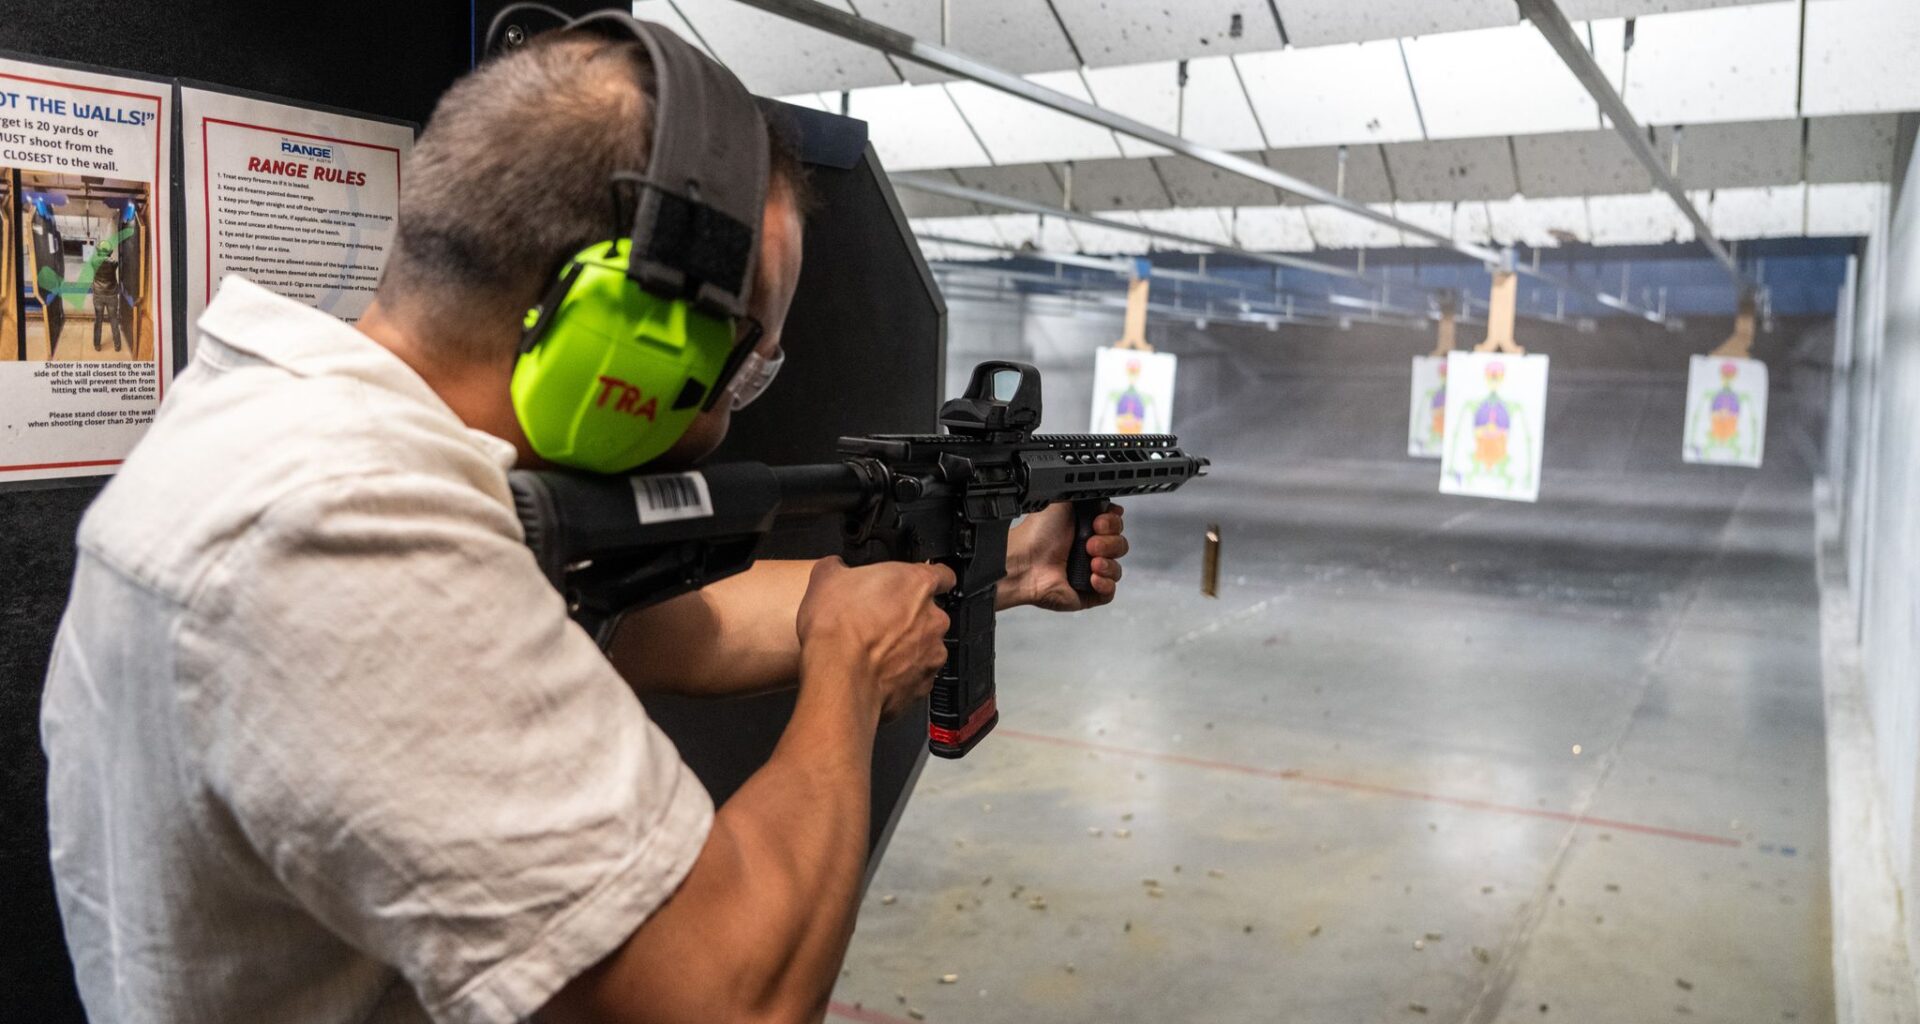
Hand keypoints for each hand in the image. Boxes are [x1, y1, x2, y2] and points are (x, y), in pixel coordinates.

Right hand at [796, 558, 954, 720]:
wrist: (838, 677)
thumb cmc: (837, 629)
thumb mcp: (825, 578)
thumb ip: (840, 567)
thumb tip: (836, 567)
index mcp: (917, 584)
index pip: (943, 574)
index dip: (928, 580)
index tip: (914, 586)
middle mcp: (933, 618)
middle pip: (931, 613)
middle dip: (909, 617)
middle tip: (878, 621)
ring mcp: (931, 653)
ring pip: (925, 646)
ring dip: (906, 647)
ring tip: (875, 650)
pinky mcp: (923, 684)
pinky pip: (917, 675)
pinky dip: (901, 674)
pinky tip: (876, 672)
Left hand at [1001, 502, 1128, 611]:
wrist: (1024, 561)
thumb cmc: (1036, 535)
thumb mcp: (1063, 503)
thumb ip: (1086, 498)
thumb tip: (1104, 499)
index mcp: (1085, 529)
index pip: (1115, 527)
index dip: (1113, 524)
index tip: (1099, 522)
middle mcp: (1088, 551)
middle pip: (1119, 546)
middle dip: (1109, 543)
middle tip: (1089, 543)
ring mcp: (1088, 573)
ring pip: (1117, 569)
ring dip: (1108, 563)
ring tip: (1091, 562)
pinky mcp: (1087, 594)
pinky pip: (1109, 591)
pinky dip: (1105, 583)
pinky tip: (1092, 576)